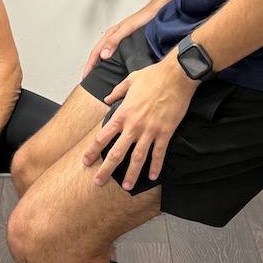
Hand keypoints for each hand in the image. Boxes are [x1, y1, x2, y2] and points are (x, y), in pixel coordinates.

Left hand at [81, 57, 197, 190]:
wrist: (176, 76)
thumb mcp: (130, 80)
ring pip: (138, 158)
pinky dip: (156, 166)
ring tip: (126, 187)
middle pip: (116, 153)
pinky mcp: (165, 132)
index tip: (86, 162)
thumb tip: (106, 99)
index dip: (93, 151)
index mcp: (123, 113)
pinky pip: (159, 153)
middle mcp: (134, 125)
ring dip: (131, 174)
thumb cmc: (152, 76)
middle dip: (106, 170)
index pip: (102, 136)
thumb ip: (116, 92)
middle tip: (98, 182)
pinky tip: (152, 177)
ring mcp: (150, 130)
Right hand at [83, 7, 157, 77]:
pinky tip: (114, 67)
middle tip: (88, 78)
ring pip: (106, 54)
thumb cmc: (143, 18)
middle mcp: (114, 38)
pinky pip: (115, 54)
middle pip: (99, 54)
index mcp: (111, 34)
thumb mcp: (127, 29)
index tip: (85, 75)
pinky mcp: (127, 43)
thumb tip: (103, 54)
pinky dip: (111, 62)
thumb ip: (115, 40)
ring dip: (100, 64)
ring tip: (98, 75)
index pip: (96, 52)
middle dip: (92, 66)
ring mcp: (120, 40)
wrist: (156, 12)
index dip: (90, 65)